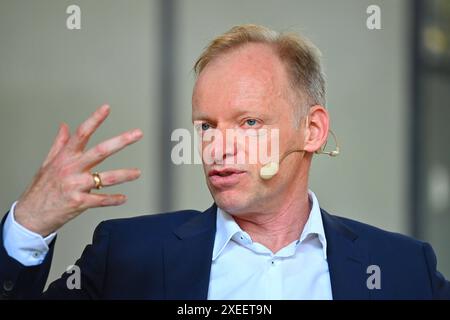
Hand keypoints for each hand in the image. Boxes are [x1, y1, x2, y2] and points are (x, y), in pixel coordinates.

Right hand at [14, 105, 142, 235]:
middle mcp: (72, 169)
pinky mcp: (79, 202)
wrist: (31, 216)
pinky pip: (101, 200)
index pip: (81, 134)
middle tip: (136, 134)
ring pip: (105, 177)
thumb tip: (64, 126)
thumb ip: (59, 144)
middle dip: (121, 141)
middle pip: (100, 151)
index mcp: (65, 157)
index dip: (94, 120)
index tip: (106, 108)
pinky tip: (123, 198)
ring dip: (124, 174)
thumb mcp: (47, 163)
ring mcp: (76, 186)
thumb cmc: (40, 189)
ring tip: (137, 173)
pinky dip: (114, 199)